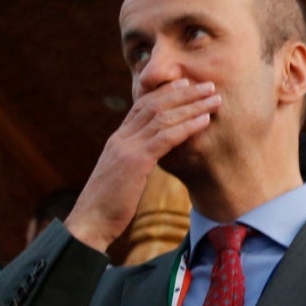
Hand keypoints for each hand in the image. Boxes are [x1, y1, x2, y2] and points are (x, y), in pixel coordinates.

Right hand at [66, 79, 222, 252]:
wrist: (90, 222)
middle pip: (155, 104)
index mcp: (117, 139)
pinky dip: (187, 126)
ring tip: (214, 98)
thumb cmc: (108, 205)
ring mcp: (127, 147)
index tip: (186, 84)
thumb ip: (135, 161)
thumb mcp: (122, 176)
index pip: (142, 105)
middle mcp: (121, 138)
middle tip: (208, 85)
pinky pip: (166, 138)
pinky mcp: (135, 162)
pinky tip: (205, 120)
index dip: (166, 92)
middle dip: (184, 92)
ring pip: (163, 116)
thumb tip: (151, 158)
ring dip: (192, 105)